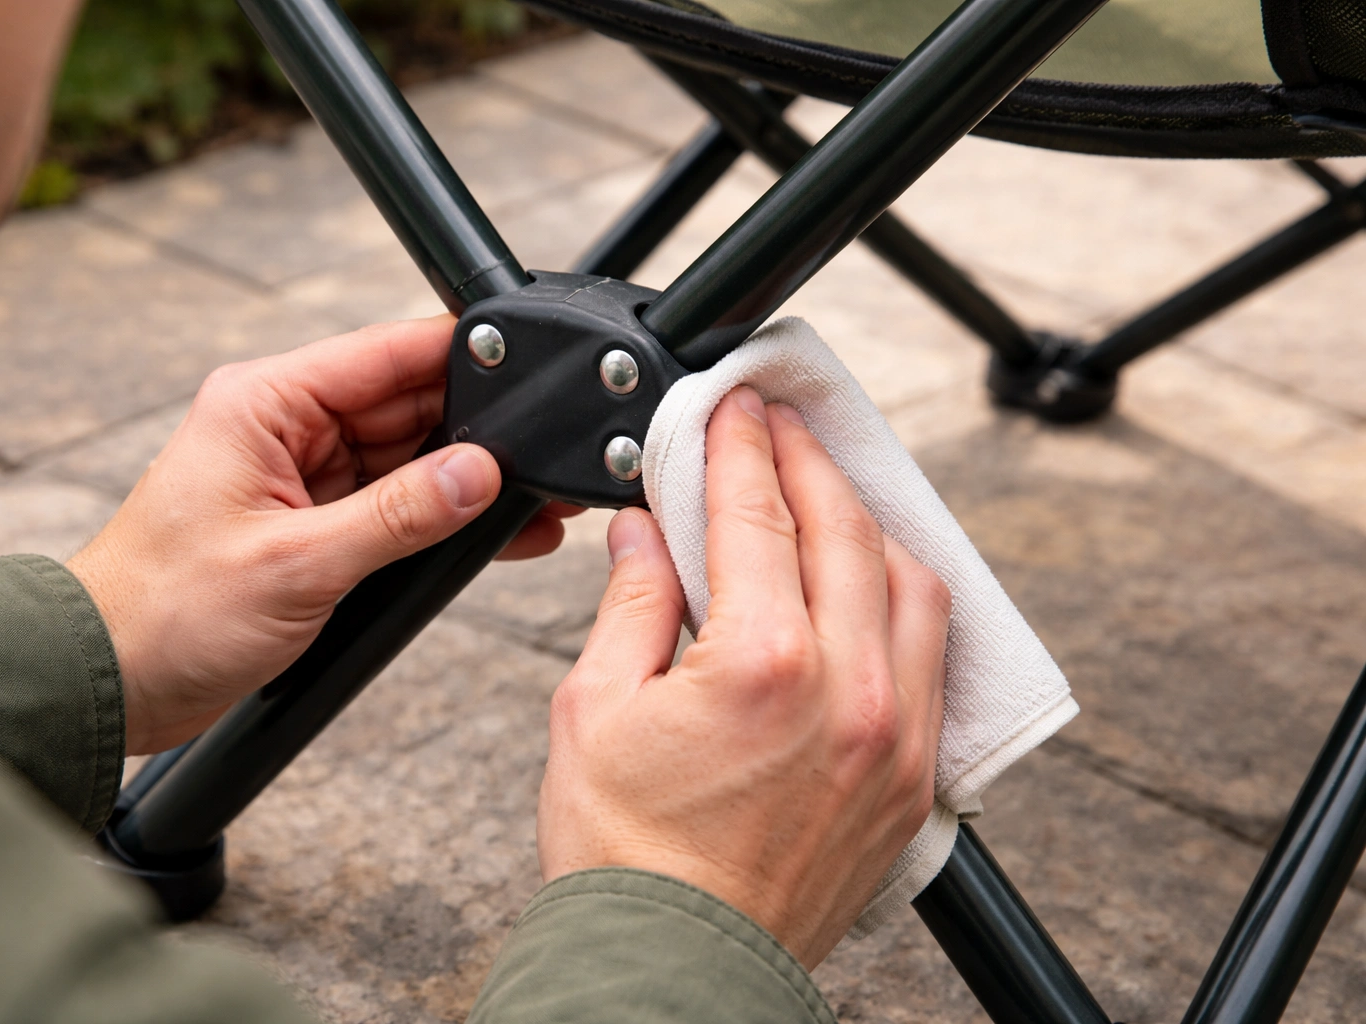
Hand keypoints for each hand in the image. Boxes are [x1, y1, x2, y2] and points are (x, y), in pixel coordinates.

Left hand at [68, 314, 581, 754]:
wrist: (108, 681)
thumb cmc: (164, 614)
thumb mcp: (296, 563)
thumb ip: (398, 514)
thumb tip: (478, 474)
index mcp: (264, 404)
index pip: (384, 353)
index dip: (461, 356)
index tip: (530, 370)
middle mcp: (284, 427)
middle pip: (408, 404)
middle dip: (478, 430)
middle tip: (546, 457)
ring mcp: (300, 475)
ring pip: (408, 457)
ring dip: (464, 481)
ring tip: (534, 503)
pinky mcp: (311, 523)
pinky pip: (394, 506)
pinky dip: (439, 519)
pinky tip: (495, 532)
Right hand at [537, 386, 949, 967]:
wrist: (673, 966)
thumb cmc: (623, 855)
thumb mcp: (594, 709)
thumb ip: (631, 603)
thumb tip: (644, 531)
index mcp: (763, 663)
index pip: (757, 513)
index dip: (740, 446)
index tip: (733, 407)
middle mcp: (849, 690)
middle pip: (843, 530)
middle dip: (809, 461)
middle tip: (779, 424)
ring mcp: (893, 736)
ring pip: (910, 584)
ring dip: (869, 523)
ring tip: (828, 493)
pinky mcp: (910, 778)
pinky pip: (930, 656)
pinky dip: (904, 598)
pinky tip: (872, 581)